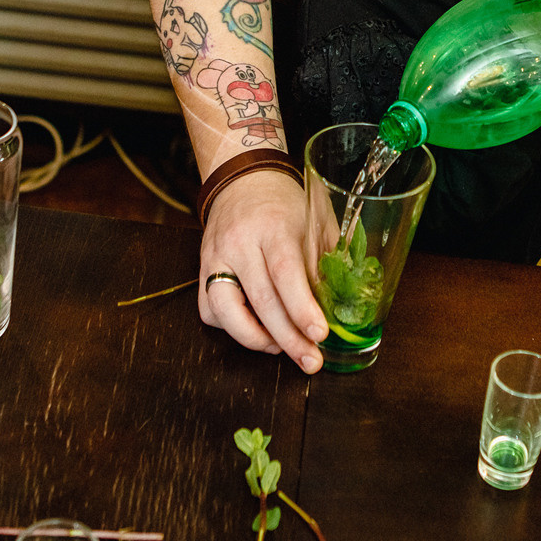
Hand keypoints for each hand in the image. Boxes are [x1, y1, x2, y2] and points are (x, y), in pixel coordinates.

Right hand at [196, 169, 326, 373]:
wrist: (244, 180)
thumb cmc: (286, 203)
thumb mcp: (317, 220)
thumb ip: (327, 259)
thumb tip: (339, 306)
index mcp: (274, 225)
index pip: (285, 271)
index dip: (301, 308)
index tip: (319, 334)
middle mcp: (239, 242)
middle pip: (260, 299)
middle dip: (288, 337)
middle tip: (310, 360)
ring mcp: (215, 256)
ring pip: (224, 310)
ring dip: (255, 339)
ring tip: (281, 347)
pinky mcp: (202, 268)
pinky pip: (209, 310)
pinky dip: (231, 327)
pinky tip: (255, 327)